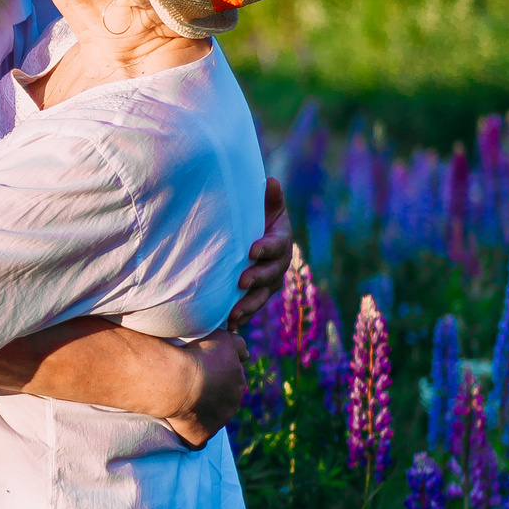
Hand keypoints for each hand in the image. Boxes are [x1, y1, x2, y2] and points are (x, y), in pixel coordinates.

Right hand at [165, 330, 243, 447]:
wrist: (178, 381)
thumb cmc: (199, 355)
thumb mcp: (223, 338)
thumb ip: (239, 344)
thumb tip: (245, 355)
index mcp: (238, 383)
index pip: (230, 381)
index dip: (215, 376)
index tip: (201, 370)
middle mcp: (232, 406)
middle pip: (222, 402)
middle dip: (210, 395)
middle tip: (190, 385)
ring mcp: (217, 424)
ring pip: (211, 420)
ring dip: (200, 413)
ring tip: (182, 402)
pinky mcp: (201, 438)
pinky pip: (197, 440)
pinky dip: (191, 434)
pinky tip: (181, 426)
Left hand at [225, 178, 291, 328]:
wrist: (253, 239)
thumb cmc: (258, 218)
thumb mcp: (265, 206)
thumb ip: (269, 197)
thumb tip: (271, 182)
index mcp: (280, 242)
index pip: (276, 245)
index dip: (266, 248)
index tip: (253, 250)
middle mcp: (277, 265)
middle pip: (270, 275)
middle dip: (257, 279)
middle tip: (242, 282)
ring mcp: (268, 284)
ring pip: (261, 297)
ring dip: (248, 305)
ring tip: (233, 313)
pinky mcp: (256, 296)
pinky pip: (250, 309)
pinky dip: (241, 318)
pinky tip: (228, 326)